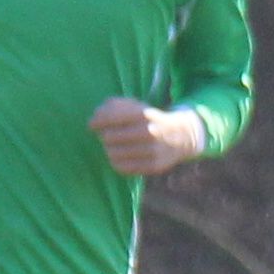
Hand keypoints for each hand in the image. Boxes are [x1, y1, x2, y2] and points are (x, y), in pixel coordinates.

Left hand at [89, 98, 205, 177]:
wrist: (182, 136)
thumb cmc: (150, 120)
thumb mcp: (137, 106)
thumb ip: (115, 105)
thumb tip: (95, 116)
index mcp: (144, 114)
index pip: (112, 117)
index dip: (97, 121)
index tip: (92, 125)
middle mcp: (148, 132)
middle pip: (109, 137)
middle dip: (104, 136)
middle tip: (107, 136)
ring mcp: (152, 151)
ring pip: (113, 154)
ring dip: (109, 149)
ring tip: (114, 146)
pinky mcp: (153, 166)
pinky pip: (122, 168)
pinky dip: (116, 162)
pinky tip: (120, 156)